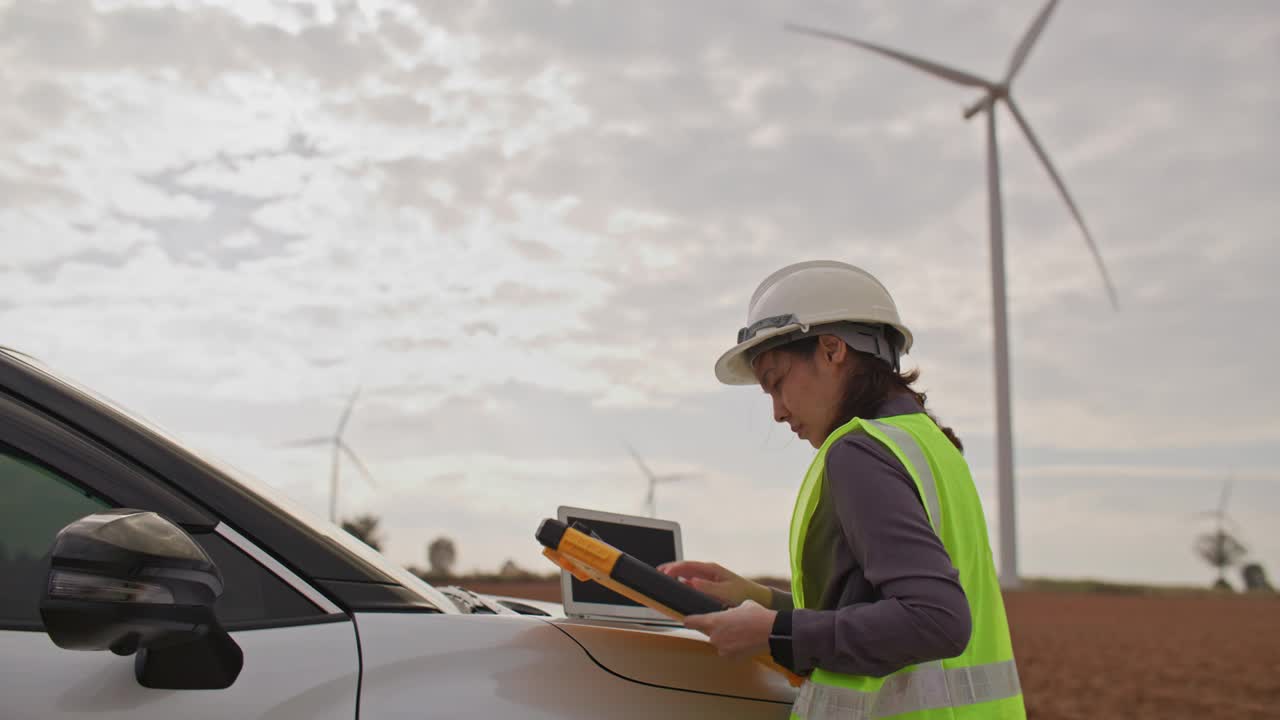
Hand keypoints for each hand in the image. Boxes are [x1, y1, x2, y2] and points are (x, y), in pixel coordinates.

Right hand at [657, 560, 771, 607]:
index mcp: (711, 569)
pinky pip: (691, 581)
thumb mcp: (725, 591)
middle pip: (684, 567)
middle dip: (670, 568)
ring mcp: (707, 577)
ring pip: (686, 573)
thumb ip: (708, 587)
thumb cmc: (742, 593)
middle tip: (657, 573)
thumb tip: (691, 582)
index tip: (664, 573)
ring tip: (662, 578)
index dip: (674, 568)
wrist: (755, 597)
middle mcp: (708, 571)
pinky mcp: (708, 585)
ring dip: (675, 575)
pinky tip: (676, 586)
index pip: (688, 565)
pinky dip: (681, 582)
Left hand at [683, 599, 776, 658]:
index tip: (687, 620)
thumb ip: (729, 610)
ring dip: (725, 639)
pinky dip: (733, 648)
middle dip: (715, 629)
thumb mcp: (740, 605)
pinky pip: (728, 651)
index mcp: (713, 620)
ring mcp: (722, 648)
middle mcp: (714, 636)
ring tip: (741, 633)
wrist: (770, 632)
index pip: (691, 621)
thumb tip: (728, 613)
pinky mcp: (730, 657)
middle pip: (708, 632)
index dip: (689, 620)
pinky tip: (744, 642)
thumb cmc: (756, 615)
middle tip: (730, 625)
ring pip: (719, 642)